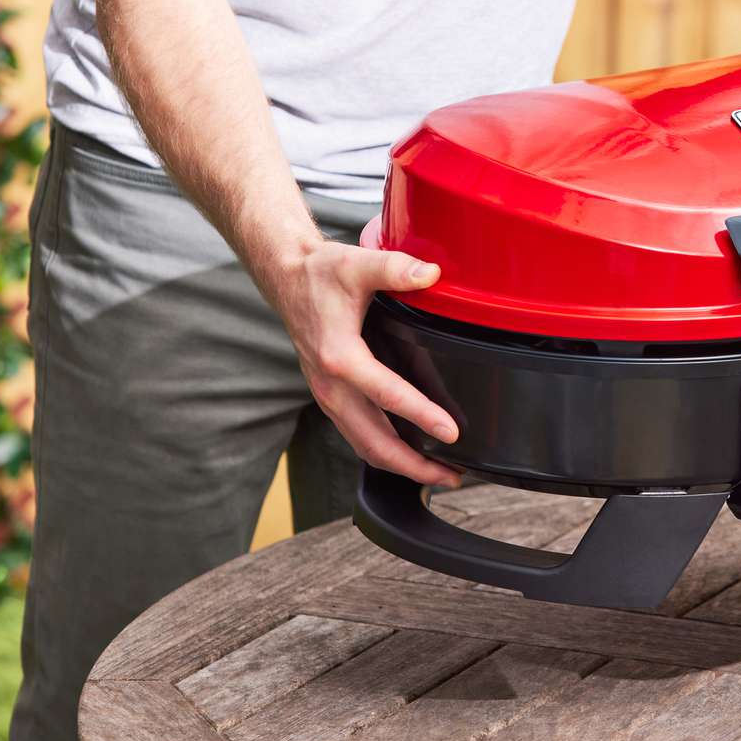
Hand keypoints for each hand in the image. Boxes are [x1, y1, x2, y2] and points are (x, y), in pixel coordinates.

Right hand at [272, 239, 461, 486]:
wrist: (287, 280)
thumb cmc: (321, 273)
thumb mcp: (357, 264)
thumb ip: (395, 268)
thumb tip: (432, 275)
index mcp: (340, 357)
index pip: (386, 395)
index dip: (421, 416)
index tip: (451, 433)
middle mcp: (331, 385)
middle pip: (374, 442)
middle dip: (414, 466)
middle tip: (452, 476)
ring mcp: (329, 396)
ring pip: (365, 446)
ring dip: (401, 465)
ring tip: (439, 474)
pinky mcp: (331, 397)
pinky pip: (359, 435)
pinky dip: (385, 451)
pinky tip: (411, 453)